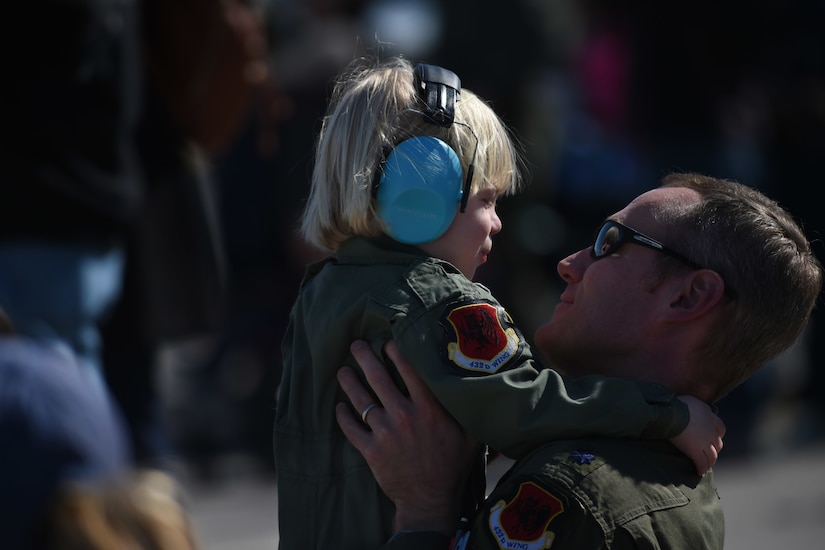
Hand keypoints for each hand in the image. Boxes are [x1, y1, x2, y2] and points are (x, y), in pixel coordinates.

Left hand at [336, 340, 481, 534]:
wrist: (430, 501)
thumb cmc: (453, 465)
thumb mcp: (470, 434)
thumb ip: (468, 408)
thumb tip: (478, 383)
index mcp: (429, 408)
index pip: (409, 369)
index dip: (395, 351)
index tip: (387, 341)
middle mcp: (405, 415)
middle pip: (378, 377)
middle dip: (365, 357)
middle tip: (356, 345)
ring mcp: (385, 433)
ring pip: (361, 399)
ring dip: (349, 382)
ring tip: (342, 371)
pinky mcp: (371, 451)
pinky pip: (351, 428)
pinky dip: (343, 416)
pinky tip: (339, 407)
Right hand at [669, 395, 725, 474]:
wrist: (669, 412)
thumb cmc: (671, 404)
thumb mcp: (686, 400)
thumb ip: (692, 407)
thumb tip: (687, 408)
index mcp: (708, 414)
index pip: (720, 428)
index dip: (717, 435)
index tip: (711, 439)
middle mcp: (710, 428)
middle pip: (718, 443)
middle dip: (714, 450)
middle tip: (707, 454)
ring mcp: (705, 441)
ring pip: (712, 456)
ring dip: (709, 462)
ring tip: (704, 466)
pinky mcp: (696, 450)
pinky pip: (702, 463)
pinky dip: (701, 468)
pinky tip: (698, 471)